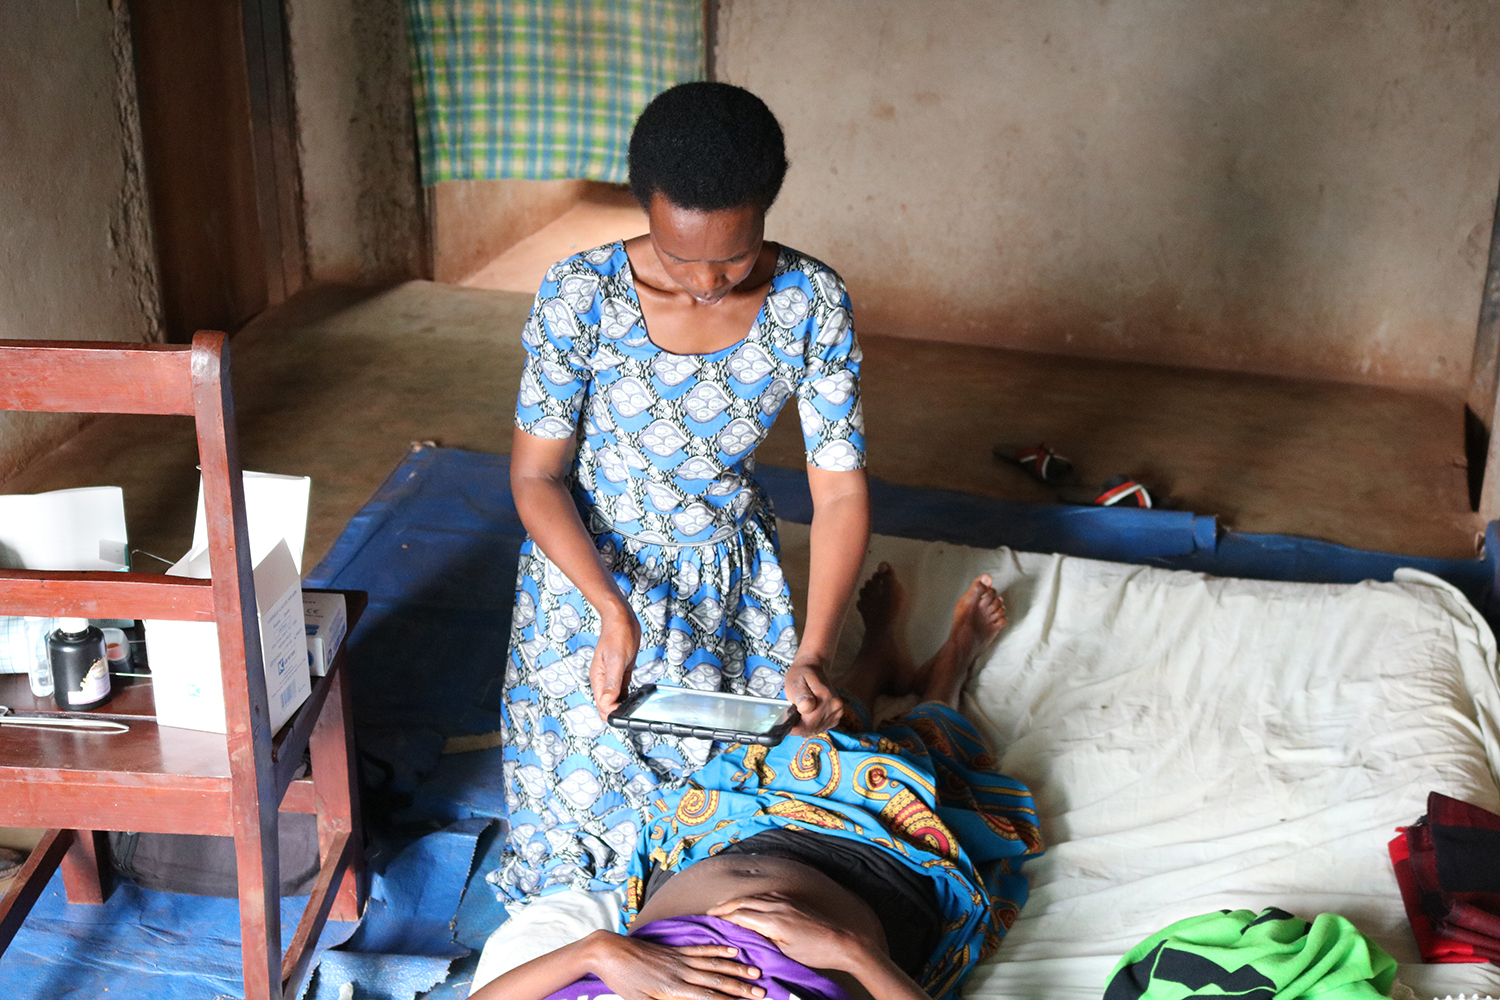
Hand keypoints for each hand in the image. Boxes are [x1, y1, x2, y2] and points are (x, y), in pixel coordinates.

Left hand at [587, 930, 766, 999]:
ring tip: (754, 972)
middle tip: (761, 992)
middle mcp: (680, 972)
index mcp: (673, 988)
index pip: (707, 996)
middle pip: (716, 980)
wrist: (609, 952)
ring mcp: (679, 959)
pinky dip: (718, 950)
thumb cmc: (622, 980)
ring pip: (713, 964)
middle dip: (740, 987)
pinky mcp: (675, 950)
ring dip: (735, 969)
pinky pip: (701, 949)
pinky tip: (732, 952)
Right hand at [591, 602, 641, 717]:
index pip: (601, 705)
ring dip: (624, 705)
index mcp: (598, 678)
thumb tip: (606, 702)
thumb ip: (612, 682)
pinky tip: (637, 698)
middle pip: (607, 705)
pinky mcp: (621, 672)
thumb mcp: (616, 659)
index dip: (613, 713)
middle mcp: (604, 679)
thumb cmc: (618, 634)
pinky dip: (629, 696)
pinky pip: (623, 690)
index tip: (626, 713)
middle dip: (618, 712)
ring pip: (615, 699)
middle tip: (634, 713)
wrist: (622, 618)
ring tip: (637, 708)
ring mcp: (612, 676)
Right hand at [707, 893, 875, 974]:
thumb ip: (764, 940)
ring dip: (739, 900)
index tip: (711, 918)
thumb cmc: (815, 953)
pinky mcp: (793, 901)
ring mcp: (786, 901)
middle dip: (726, 905)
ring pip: (755, 896)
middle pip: (745, 902)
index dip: (724, 916)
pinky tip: (751, 902)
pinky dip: (754, 898)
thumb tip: (746, 935)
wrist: (842, 941)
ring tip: (726, 906)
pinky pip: (767, 895)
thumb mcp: (785, 952)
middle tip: (712, 911)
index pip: (741, 914)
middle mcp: (777, 906)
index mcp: (773, 920)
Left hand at [783, 656, 842, 734]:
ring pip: (817, 729)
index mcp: (825, 698)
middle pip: (813, 728)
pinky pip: (821, 727)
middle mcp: (835, 706)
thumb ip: (800, 696)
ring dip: (805, 726)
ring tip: (798, 714)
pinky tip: (807, 716)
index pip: (809, 724)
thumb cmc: (801, 675)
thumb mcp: (795, 682)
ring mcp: (838, 712)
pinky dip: (812, 725)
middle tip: (791, 717)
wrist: (812, 668)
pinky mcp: (837, 715)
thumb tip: (805, 708)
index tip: (786, 724)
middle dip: (799, 727)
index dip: (795, 728)